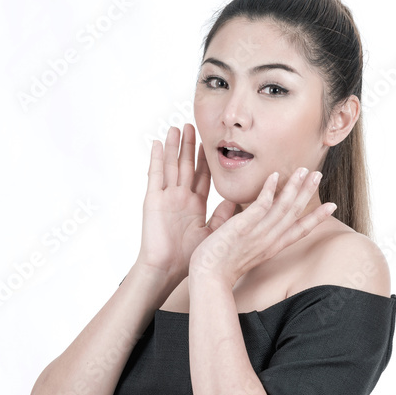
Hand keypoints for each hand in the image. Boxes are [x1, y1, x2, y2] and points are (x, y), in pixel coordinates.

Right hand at [135, 125, 231, 281]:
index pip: (202, 176)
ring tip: (177, 127)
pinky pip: (155, 175)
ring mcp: (166, 197)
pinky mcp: (153, 200)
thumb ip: (224, 214)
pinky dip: (157, 159)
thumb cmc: (189, 256)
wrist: (168, 269)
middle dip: (190, 146)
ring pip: (172, 165)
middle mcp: (180, 197)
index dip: (205, 159)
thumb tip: (242, 199)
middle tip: (192, 125)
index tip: (210, 142)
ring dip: (175, 147)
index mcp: (194, 204)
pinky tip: (159, 143)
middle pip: (186, 165)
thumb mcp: (212, 231)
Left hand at [188, 166, 335, 284]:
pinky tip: (274, 175)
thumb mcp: (243, 248)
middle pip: (295, 213)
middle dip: (308, 192)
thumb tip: (241, 211)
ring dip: (294, 187)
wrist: (209, 278)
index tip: (332, 206)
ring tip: (303, 170)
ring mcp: (258, 233)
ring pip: (283, 207)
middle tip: (318, 175)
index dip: (317, 217)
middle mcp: (270, 240)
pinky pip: (261, 205)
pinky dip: (269, 190)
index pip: (300, 230)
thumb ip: (247, 229)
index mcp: (272, 246)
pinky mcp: (243, 227)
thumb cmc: (220, 265)